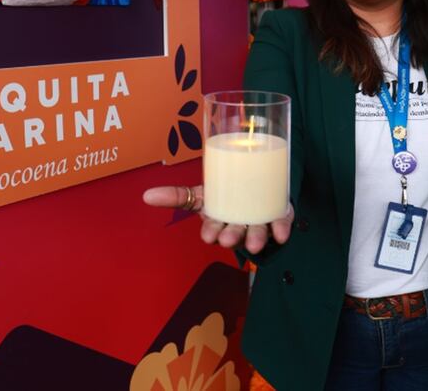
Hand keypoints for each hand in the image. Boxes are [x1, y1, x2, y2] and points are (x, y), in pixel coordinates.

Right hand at [142, 185, 294, 253]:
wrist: (258, 186)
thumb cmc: (227, 195)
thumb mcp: (202, 194)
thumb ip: (177, 195)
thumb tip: (146, 195)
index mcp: (219, 220)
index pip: (213, 229)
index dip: (211, 233)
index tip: (209, 236)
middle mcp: (239, 225)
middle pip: (235, 233)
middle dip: (231, 237)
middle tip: (228, 239)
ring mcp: (259, 222)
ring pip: (257, 232)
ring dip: (255, 238)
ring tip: (255, 242)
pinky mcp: (279, 217)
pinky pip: (280, 225)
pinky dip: (281, 229)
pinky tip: (281, 234)